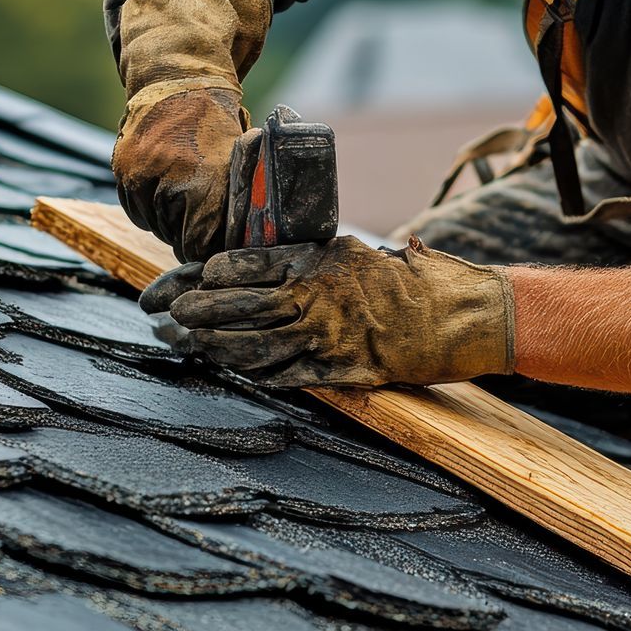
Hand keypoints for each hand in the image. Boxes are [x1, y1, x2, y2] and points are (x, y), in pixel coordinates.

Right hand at [112, 84, 244, 261]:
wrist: (180, 84)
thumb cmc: (218, 128)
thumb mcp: (237, 161)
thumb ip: (235, 203)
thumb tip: (236, 245)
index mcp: (205, 179)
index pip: (197, 241)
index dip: (204, 250)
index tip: (209, 250)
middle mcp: (170, 176)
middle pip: (173, 235)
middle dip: (186, 237)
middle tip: (197, 230)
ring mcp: (141, 171)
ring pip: (151, 223)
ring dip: (166, 224)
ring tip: (181, 208)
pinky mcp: (122, 166)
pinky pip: (133, 208)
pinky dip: (146, 210)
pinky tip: (161, 198)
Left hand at [142, 235, 513, 388]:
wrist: (462, 313)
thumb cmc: (413, 280)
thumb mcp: (358, 254)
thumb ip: (315, 259)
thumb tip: (274, 263)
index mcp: (320, 260)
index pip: (249, 262)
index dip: (210, 274)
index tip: (186, 278)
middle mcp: (318, 296)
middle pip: (242, 305)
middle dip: (198, 310)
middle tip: (168, 313)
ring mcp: (329, 335)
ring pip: (255, 344)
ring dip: (216, 346)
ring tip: (189, 344)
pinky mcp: (344, 370)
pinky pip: (289, 375)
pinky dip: (257, 374)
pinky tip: (235, 372)